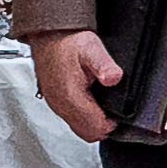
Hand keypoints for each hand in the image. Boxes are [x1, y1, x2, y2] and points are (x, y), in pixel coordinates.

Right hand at [29, 29, 126, 146]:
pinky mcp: (53, 100)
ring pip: (78, 128)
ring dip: (93, 122)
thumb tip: (114, 78)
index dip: (112, 123)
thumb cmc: (68, 41)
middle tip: (112, 110)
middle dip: (103, 126)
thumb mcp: (92, 48)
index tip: (118, 112)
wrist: (49, 34)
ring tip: (102, 104)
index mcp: (70, 96)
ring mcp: (55, 104)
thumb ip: (104, 65)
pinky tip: (90, 100)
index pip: (95, 128)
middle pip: (87, 133)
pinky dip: (83, 116)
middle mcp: (60, 104)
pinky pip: (71, 118)